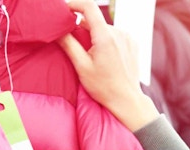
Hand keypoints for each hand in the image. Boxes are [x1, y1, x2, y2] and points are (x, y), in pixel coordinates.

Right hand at [59, 0, 160, 130]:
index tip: (64, 10)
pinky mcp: (132, 43)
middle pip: (95, 21)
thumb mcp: (81, 66)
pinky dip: (106, 40)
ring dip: (95, 36)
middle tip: (76, 46)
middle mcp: (119, 33)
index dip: (74, 5)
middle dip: (83, 29)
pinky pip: (114, 35)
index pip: (89, 7)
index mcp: (105, 36)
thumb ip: (68, 44)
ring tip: (93, 56)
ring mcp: (127, 37)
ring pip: (104, 28)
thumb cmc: (103, 87)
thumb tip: (57, 30)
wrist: (127, 100)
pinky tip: (105, 57)